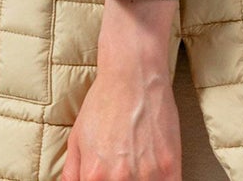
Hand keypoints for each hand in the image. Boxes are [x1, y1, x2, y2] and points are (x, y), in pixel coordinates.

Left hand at [61, 0, 181, 179]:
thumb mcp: (77, 138)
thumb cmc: (104, 101)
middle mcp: (119, 179)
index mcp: (93, 176)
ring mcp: (147, 175)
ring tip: (141, 167)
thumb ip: (72, 173)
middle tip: (126, 169)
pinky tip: (157, 173)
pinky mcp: (170, 167)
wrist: (132, 73)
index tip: (110, 178)